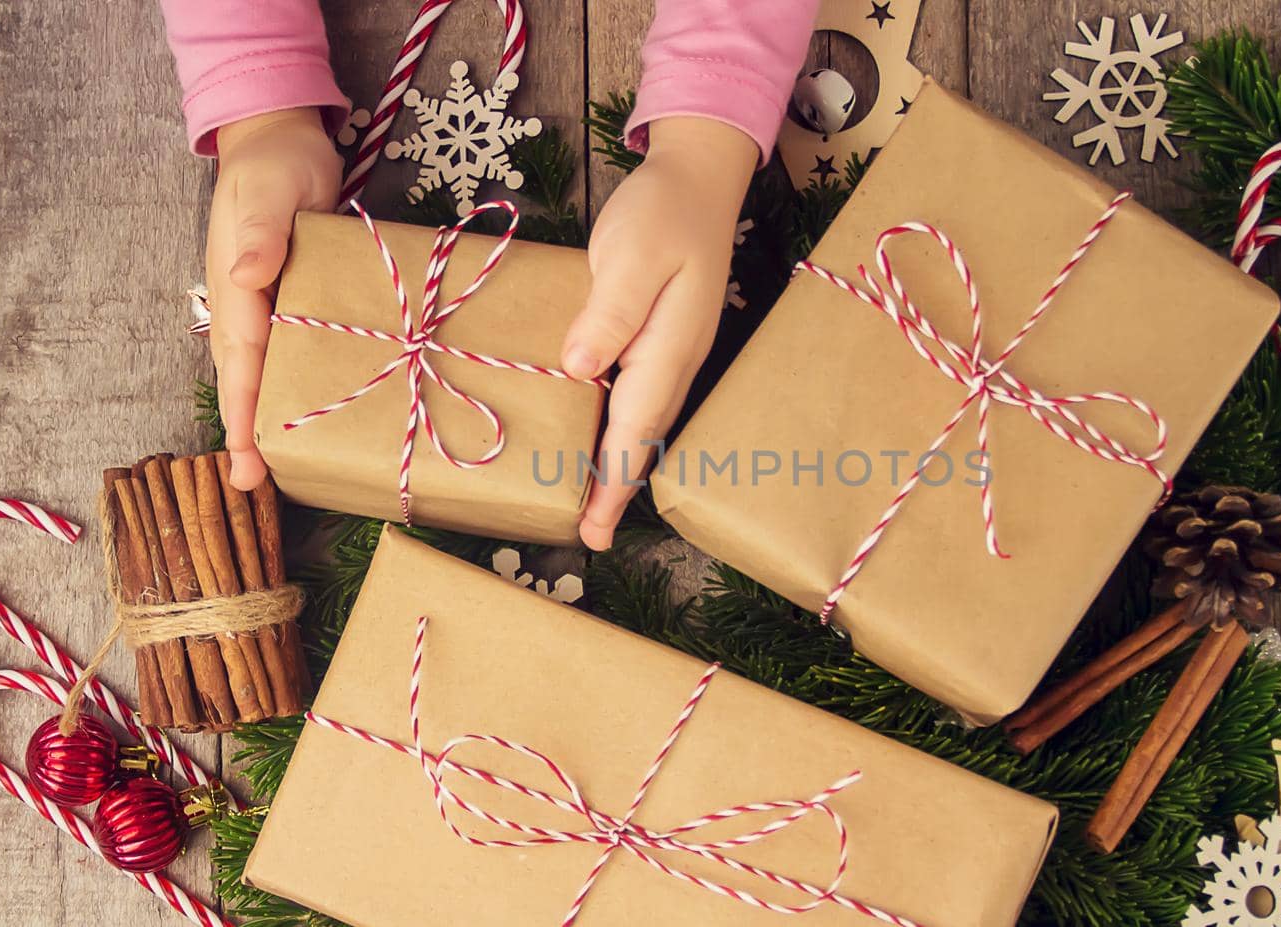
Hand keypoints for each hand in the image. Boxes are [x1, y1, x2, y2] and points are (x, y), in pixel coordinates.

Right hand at [206, 107, 341, 489]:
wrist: (281, 141)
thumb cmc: (277, 164)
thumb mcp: (270, 190)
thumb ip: (260, 232)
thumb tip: (245, 276)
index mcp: (237, 286)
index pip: (243, 359)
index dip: (246, 409)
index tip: (247, 453)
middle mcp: (243, 304)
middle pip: (242, 378)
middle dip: (246, 432)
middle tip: (251, 484)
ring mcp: (261, 305)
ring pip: (258, 372)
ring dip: (262, 419)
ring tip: (269, 470)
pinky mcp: (284, 301)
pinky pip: (281, 354)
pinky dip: (285, 389)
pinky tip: (301, 415)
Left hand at [563, 117, 755, 549]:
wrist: (698, 180)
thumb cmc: (663, 212)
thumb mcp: (632, 253)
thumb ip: (610, 312)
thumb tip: (582, 368)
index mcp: (667, 348)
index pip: (636, 429)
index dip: (613, 481)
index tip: (595, 527)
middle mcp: (674, 360)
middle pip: (643, 438)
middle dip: (616, 489)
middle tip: (589, 536)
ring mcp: (670, 352)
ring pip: (642, 422)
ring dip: (617, 464)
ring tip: (589, 504)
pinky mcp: (658, 339)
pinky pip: (637, 398)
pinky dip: (618, 429)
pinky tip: (596, 437)